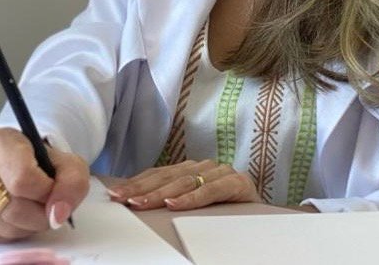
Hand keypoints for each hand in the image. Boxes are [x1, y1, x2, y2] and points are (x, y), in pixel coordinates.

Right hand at [0, 127, 89, 241]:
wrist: (14, 164)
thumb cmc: (40, 163)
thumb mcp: (67, 163)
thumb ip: (72, 183)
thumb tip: (57, 212)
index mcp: (0, 139)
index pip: (23, 179)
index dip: (46, 192)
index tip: (53, 191)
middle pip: (12, 207)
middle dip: (39, 215)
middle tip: (47, 207)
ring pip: (1, 226)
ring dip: (26, 226)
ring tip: (31, 209)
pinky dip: (7, 234)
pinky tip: (12, 216)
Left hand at [107, 159, 260, 210]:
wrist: (263, 211)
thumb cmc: (225, 207)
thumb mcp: (193, 199)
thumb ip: (172, 195)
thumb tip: (135, 200)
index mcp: (193, 168)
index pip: (159, 173)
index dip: (137, 182)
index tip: (115, 193)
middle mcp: (205, 166)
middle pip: (168, 177)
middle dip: (142, 189)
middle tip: (122, 199)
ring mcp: (221, 172)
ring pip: (186, 182)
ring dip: (161, 193)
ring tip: (141, 203)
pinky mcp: (237, 183)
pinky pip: (210, 190)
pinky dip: (192, 198)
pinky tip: (175, 203)